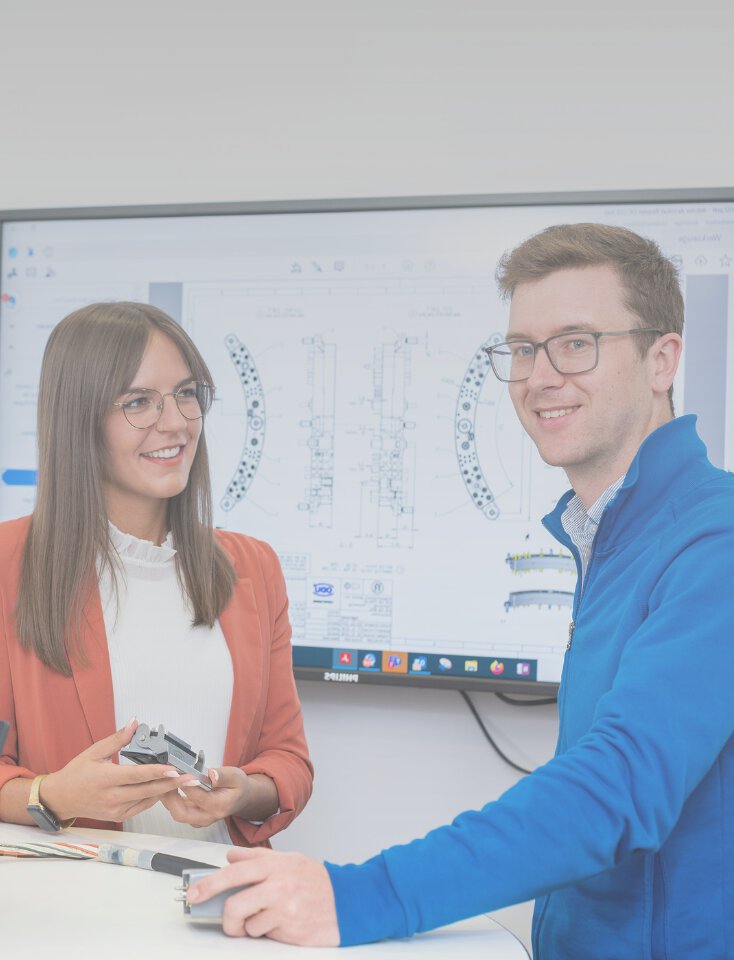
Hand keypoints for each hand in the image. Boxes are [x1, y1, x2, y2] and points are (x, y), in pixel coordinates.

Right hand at [41, 719, 183, 821]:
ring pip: (146, 800)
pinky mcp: (117, 816)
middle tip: (190, 777)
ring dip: (165, 790)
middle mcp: (112, 796)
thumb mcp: (94, 752)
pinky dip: (153, 798)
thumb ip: (117, 739)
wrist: (60, 799)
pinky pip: (140, 807)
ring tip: (183, 781)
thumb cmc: (76, 774)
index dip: (157, 772)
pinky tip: (164, 789)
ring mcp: (115, 809)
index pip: (137, 775)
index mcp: (106, 779)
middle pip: (147, 790)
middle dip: (171, 783)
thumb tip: (134, 722)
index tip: (174, 768)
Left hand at [159, 766, 274, 826]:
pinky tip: (169, 788)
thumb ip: (223, 775)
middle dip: (169, 797)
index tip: (177, 772)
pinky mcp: (194, 818)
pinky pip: (178, 812)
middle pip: (181, 813)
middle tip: (164, 780)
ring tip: (164, 782)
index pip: (197, 796)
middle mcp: (208, 816)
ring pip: (177, 814)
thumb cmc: (238, 787)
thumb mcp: (236, 776)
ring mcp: (200, 819)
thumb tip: (212, 775)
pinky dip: (171, 801)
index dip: (185, 784)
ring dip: (168, 799)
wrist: (241, 797)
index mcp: (218, 806)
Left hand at [187, 847, 338, 945]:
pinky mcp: (290, 929)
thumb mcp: (290, 860)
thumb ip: (258, 858)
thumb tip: (231, 856)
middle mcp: (279, 885)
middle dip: (226, 917)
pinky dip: (266, 932)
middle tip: (226, 919)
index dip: (210, 883)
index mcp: (276, 865)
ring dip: (250, 926)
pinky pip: (263, 934)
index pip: (234, 872)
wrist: (349, 901)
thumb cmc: (318, 881)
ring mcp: (285, 908)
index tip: (195, 893)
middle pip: (235, 904)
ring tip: (264, 919)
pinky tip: (280, 924)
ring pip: (247, 924)